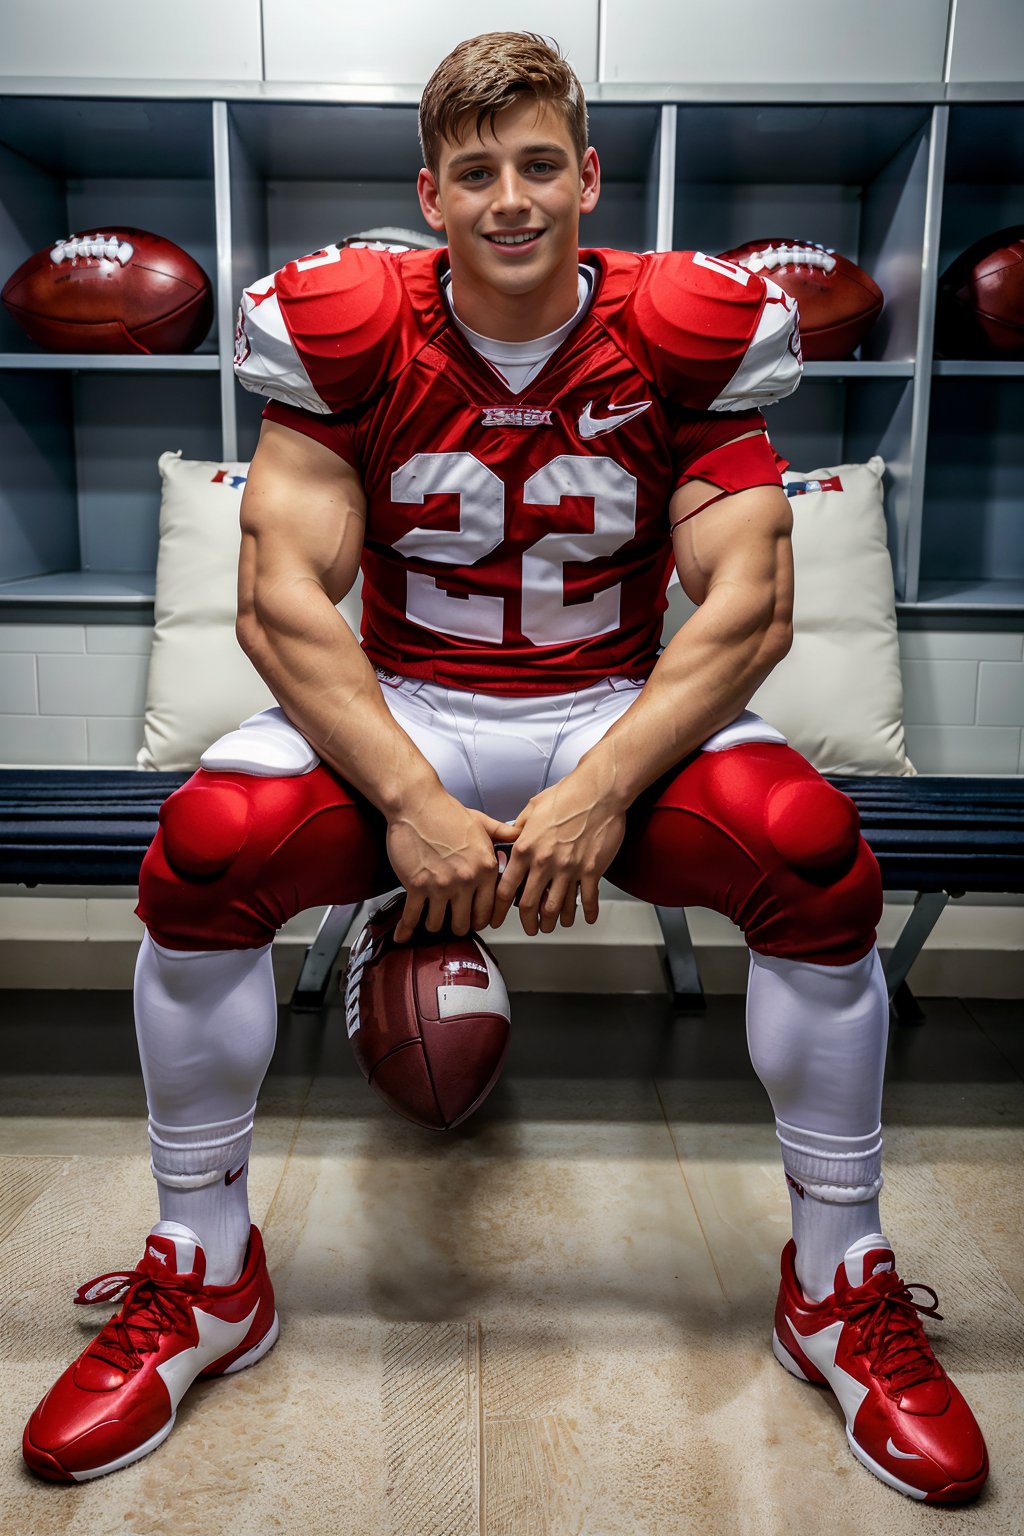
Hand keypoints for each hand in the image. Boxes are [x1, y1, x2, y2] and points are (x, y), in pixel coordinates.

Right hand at [386, 787, 516, 941]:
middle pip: (464, 923)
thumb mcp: (482, 822)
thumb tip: (519, 837)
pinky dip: (405, 928)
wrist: (417, 804)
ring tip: (430, 918)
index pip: (488, 910)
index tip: (474, 921)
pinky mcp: (416, 885)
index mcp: (486, 868)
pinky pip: (412, 917)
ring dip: (433, 923)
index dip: (480, 919)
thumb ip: (502, 834)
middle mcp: (466, 880)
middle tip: (451, 921)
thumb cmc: (446, 812)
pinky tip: (402, 935)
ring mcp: (441, 885)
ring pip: (438, 924)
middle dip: (457, 925)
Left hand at [490, 771, 625, 935]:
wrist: (598, 791)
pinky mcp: (592, 870)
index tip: (498, 917)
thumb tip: (512, 837)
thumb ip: (520, 828)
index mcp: (525, 848)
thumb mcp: (532, 808)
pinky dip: (587, 913)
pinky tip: (587, 918)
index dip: (498, 909)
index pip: (505, 888)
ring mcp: (569, 869)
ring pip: (557, 908)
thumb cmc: (567, 795)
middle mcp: (544, 862)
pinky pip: (588, 900)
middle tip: (531, 928)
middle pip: (529, 905)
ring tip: (555, 924)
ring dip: (555, 921)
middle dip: (528, 922)